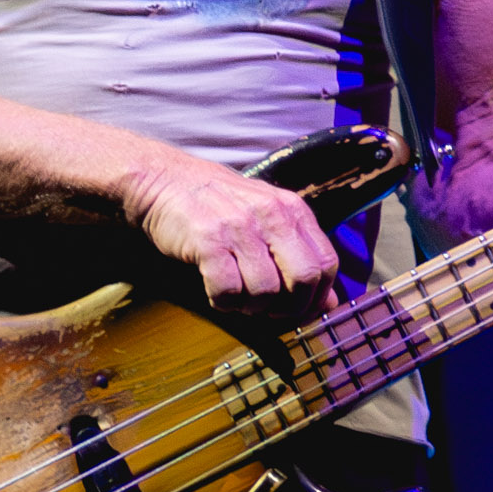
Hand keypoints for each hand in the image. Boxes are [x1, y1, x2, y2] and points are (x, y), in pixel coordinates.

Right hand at [127, 153, 343, 319]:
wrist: (164, 181)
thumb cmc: (218, 205)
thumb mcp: (267, 219)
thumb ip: (299, 255)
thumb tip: (328, 303)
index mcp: (291, 209)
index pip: (326, 263)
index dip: (317, 295)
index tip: (298, 307)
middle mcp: (271, 215)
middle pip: (303, 279)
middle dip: (289, 307)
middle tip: (268, 310)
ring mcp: (239, 226)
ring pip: (265, 291)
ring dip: (251, 307)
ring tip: (238, 298)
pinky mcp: (208, 240)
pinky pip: (227, 290)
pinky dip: (223, 302)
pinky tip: (216, 292)